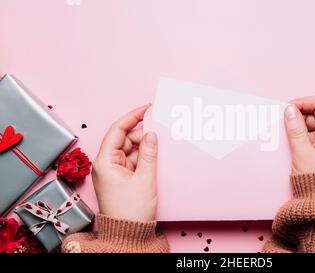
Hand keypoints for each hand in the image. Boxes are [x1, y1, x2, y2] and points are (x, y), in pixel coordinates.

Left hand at [92, 104, 157, 221]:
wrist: (129, 234)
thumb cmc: (131, 212)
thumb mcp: (145, 179)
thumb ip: (149, 154)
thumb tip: (152, 134)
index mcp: (105, 162)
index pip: (117, 130)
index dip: (132, 116)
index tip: (147, 108)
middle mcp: (106, 164)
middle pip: (124, 138)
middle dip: (141, 133)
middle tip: (160, 126)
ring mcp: (114, 171)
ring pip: (130, 149)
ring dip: (144, 145)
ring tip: (160, 141)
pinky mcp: (122, 177)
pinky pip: (134, 160)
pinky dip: (144, 155)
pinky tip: (156, 153)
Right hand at [284, 96, 314, 173]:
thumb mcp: (303, 153)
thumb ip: (294, 129)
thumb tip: (288, 110)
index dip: (303, 102)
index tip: (287, 108)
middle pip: (314, 113)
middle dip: (297, 115)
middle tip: (281, 121)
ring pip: (309, 124)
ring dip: (295, 126)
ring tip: (283, 133)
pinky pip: (307, 135)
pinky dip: (296, 135)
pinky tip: (287, 140)